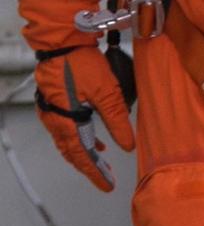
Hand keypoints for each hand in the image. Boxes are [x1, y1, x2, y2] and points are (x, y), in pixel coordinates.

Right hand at [34, 46, 134, 190]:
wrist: (63, 40)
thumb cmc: (82, 62)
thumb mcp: (106, 92)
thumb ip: (117, 120)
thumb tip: (128, 145)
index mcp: (67, 121)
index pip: (82, 156)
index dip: (95, 172)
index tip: (107, 185)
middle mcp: (55, 120)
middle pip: (72, 152)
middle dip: (90, 167)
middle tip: (106, 179)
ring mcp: (53, 111)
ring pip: (68, 142)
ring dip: (85, 153)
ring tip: (102, 163)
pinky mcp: (55, 102)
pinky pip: (66, 129)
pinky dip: (81, 138)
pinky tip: (95, 139)